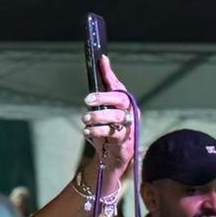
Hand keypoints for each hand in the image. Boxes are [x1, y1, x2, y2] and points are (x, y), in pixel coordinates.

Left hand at [82, 55, 136, 177]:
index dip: (109, 73)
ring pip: (117, 117)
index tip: (100, 61)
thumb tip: (102, 60)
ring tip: (85, 120)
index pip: (118, 85)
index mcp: (125, 102)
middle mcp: (130, 112)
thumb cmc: (110, 128)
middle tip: (87, 100)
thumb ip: (104, 88)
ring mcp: (129, 126)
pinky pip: (112, 133)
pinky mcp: (125, 141)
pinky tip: (87, 131)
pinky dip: (97, 131)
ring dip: (98, 117)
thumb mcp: (105, 108)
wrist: (114, 156)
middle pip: (121, 100)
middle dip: (103, 97)